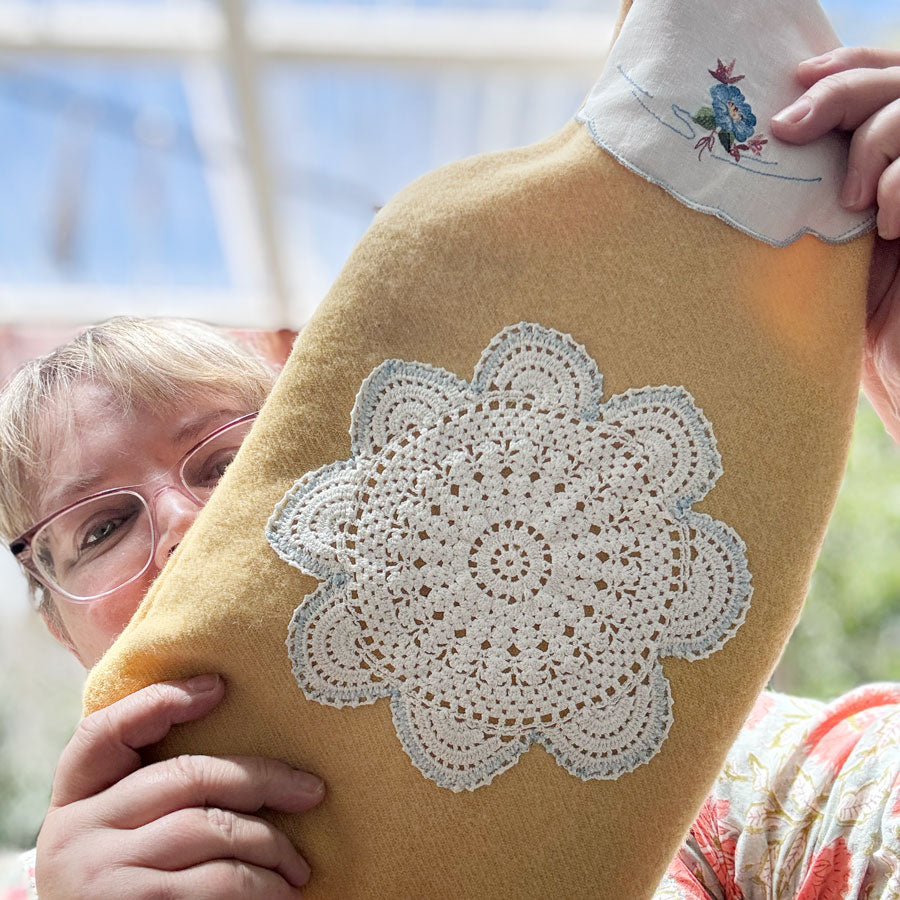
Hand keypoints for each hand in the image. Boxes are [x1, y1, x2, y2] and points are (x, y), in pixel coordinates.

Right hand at [36, 675, 324, 898]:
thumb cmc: (124, 891)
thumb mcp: (115, 840)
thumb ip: (149, 796)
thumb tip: (226, 722)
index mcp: (72, 805)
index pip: (101, 734)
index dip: (158, 701)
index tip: (218, 686)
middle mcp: (76, 835)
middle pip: (185, 776)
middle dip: (261, 779)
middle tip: (312, 791)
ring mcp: (101, 873)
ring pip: (211, 828)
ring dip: (270, 845)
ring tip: (298, 867)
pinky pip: (218, 881)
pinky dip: (262, 885)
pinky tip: (281, 894)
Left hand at [771, 47, 899, 444]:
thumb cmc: (850, 336)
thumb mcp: (816, 260)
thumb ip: (802, 205)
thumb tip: (744, 158)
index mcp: (887, 168)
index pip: (882, 79)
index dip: (845, 69)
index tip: (793, 84)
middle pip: (899, 78)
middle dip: (844, 91)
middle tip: (791, 128)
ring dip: (875, 137)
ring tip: (850, 201)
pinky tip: (884, 224)